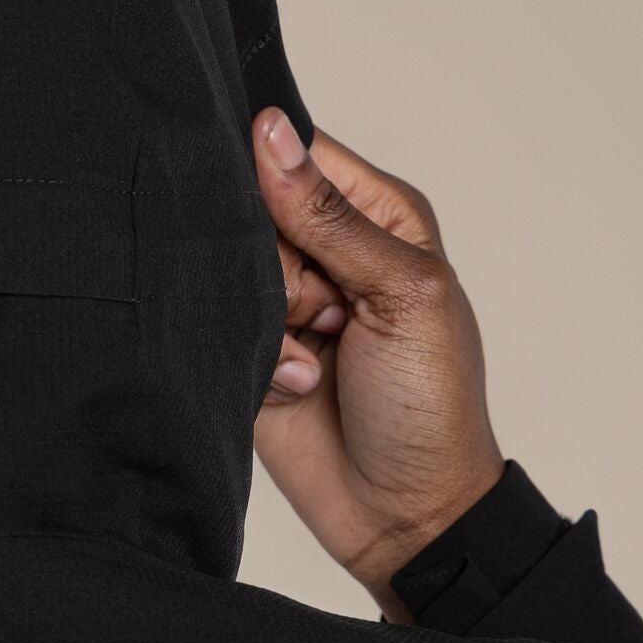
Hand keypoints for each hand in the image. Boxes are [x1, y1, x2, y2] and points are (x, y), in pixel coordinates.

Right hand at [250, 109, 504, 619]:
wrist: (402, 513)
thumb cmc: (431, 403)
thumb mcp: (401, 292)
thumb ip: (328, 213)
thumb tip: (269, 129)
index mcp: (375, 215)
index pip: (297, 151)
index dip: (273, 174)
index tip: (281, 219)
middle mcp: (323, 250)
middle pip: (247, 210)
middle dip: (277, 264)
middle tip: (325, 310)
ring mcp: (280, 301)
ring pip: (221, 268)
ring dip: (268, 318)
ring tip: (315, 355)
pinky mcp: (243, 347)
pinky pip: (211, 323)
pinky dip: (252, 359)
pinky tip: (293, 384)